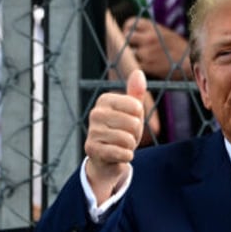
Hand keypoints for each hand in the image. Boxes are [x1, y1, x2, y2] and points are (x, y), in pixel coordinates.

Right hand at [84, 69, 145, 202]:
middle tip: (124, 137)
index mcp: (105, 100)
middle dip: (135, 135)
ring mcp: (92, 131)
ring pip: (128, 140)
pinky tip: (118, 155)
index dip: (139, 119)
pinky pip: (122, 153)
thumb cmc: (120, 131)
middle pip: (134, 124)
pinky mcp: (92, 149)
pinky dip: (126, 157)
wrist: (106, 159)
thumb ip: (136, 93)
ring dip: (129, 147)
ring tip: (120, 146)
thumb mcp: (131, 112)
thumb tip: (138, 72)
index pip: (137, 107)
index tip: (129, 123)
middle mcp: (95, 113)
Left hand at [122, 17, 190, 79]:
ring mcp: (147, 51)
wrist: (190, 63)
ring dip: (129, 57)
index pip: (130, 23)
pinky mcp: (148, 65)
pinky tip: (138, 68)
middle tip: (129, 50)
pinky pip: (133, 64)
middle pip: (126, 36)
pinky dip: (133, 66)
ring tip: (135, 61)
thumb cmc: (179, 50)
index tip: (128, 36)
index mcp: (153, 27)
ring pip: (128, 52)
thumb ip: (150, 32)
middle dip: (125, 43)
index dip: (127, 30)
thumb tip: (134, 36)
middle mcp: (149, 37)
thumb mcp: (165, 34)